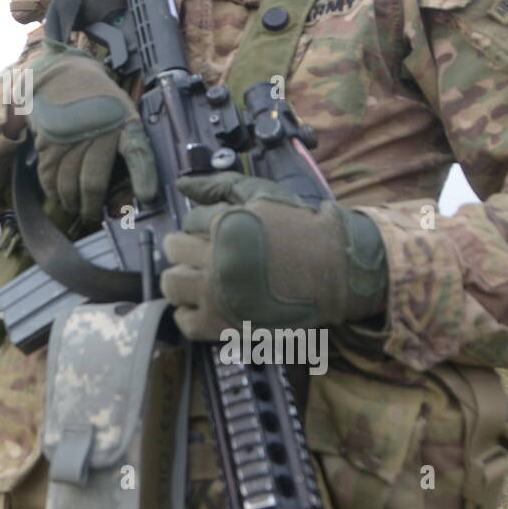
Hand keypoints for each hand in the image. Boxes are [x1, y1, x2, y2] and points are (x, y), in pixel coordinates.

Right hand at [26, 39, 157, 218]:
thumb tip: (136, 180)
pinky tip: (57, 196)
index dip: (144, 176)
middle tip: (91, 216)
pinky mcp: (47, 141)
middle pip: (93, 181)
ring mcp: (70, 137)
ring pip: (68, 183)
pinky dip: (52, 190)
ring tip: (74, 209)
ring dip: (70, 202)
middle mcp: (98, 131)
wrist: (62, 75)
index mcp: (124, 122)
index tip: (147, 197)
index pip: (138, 152)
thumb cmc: (99, 100)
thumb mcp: (123, 110)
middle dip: (91, 206)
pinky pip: (48, 175)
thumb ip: (128, 139)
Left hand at [159, 171, 387, 340]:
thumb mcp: (263, 194)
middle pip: (173, 249)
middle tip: (204, 254)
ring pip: (171, 285)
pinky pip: (185, 322)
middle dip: (185, 247)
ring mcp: (219, 294)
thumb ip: (220, 185)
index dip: (203, 225)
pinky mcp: (224, 323)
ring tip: (200, 279)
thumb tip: (182, 185)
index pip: (189, 220)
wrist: (335, 268)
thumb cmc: (299, 227)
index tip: (220, 233)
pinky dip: (189, 314)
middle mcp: (217, 259)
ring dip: (181, 279)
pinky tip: (205, 305)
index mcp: (225, 224)